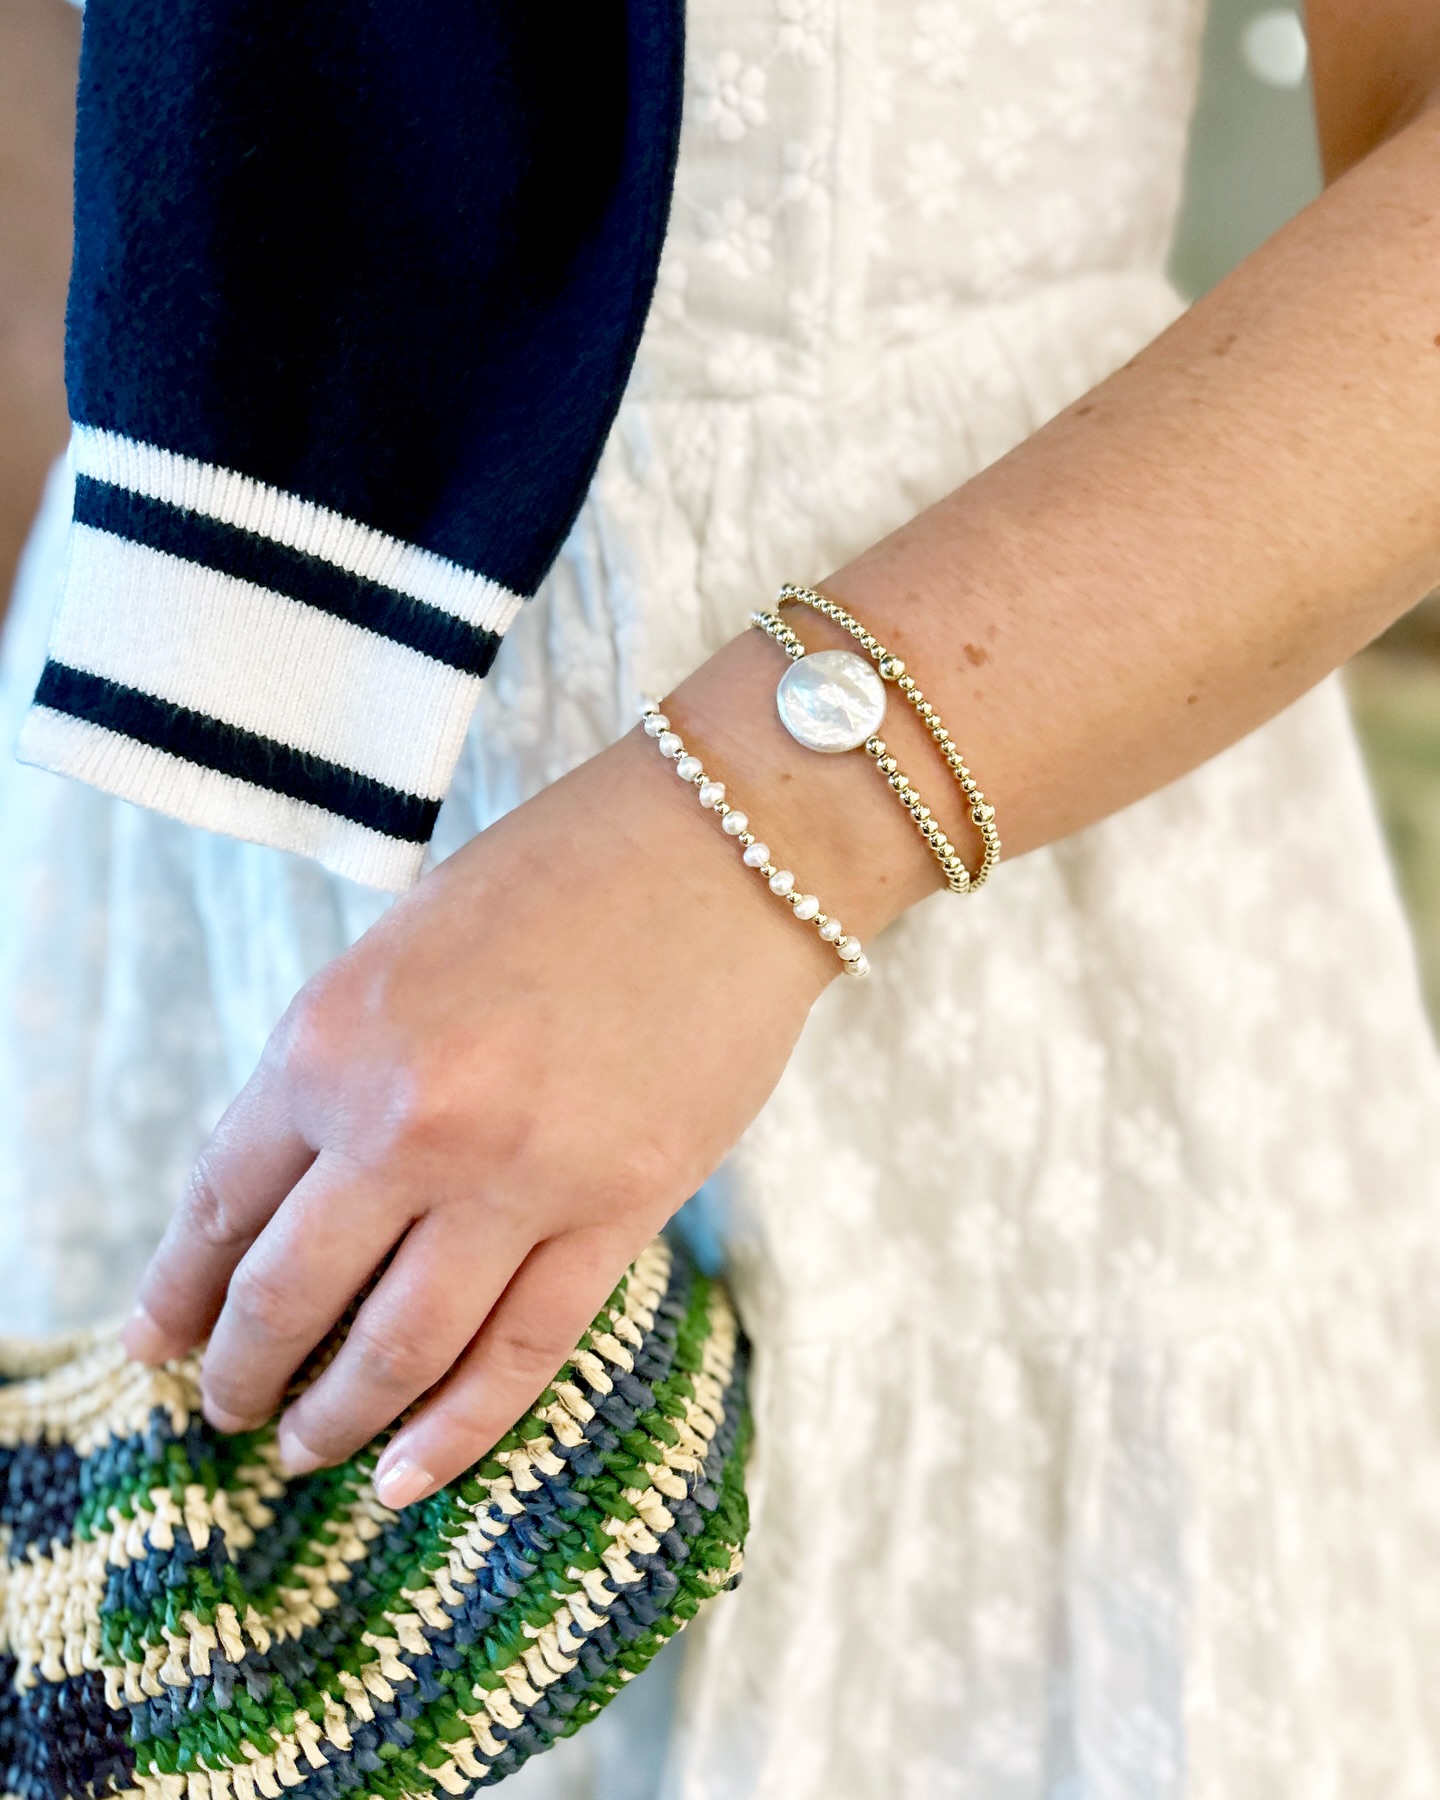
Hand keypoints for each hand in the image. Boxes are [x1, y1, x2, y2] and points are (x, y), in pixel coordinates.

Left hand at [120, 719, 830, 1507]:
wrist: (726, 848)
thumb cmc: (559, 872)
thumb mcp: (401, 949)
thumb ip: (340, 1068)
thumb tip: (288, 1192)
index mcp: (331, 1040)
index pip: (220, 1204)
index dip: (179, 1291)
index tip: (158, 1340)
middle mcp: (408, 1123)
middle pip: (292, 1296)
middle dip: (242, 1372)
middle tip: (227, 1409)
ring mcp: (519, 1179)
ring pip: (400, 1348)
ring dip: (337, 1418)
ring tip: (307, 1448)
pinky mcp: (619, 1213)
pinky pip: (521, 1354)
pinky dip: (456, 1431)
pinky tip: (408, 1474)